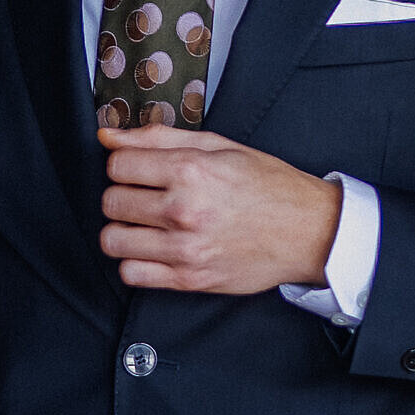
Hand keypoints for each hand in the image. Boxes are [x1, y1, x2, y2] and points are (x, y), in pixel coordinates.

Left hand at [97, 126, 341, 293]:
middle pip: (111, 202)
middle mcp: (184, 210)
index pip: (117, 165)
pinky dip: (134, 263)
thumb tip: (107, 135)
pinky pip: (131, 274)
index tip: (138, 170)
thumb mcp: (218, 146)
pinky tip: (151, 250)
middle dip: (122, 195)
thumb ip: (158, 138)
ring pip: (113, 240)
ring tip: (144, 224)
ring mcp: (185, 249)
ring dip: (122, 230)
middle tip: (144, 196)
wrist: (308, 231)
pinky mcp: (190, 279)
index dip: (124, 164)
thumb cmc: (267, 184)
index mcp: (190, 170)